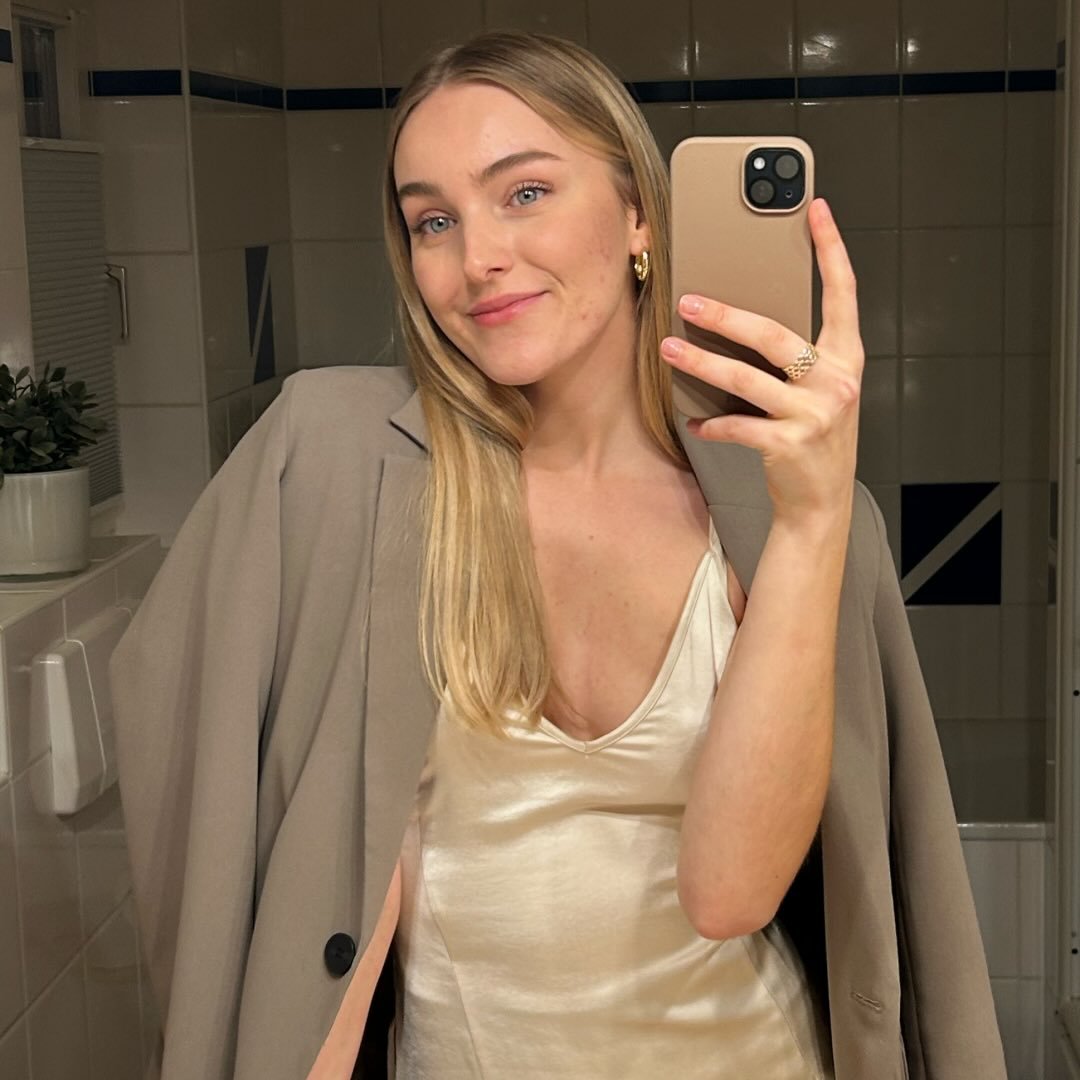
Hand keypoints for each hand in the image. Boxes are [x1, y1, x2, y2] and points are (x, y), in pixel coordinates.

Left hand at [659, 197, 863, 527]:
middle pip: (773, 334)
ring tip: (669, 349)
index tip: (815, 210)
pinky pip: (739, 425)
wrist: (820, 502)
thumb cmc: (813, 438)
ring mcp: (816, 414)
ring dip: (702, 363)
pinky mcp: (791, 444)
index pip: (843, 293)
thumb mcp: (817, 391)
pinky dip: (712, 424)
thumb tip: (740, 319)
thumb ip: (795, 356)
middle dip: (725, 316)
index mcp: (847, 358)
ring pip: (747, 378)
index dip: (831, 249)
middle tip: (687, 300)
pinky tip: (694, 422)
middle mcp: (836, 381)